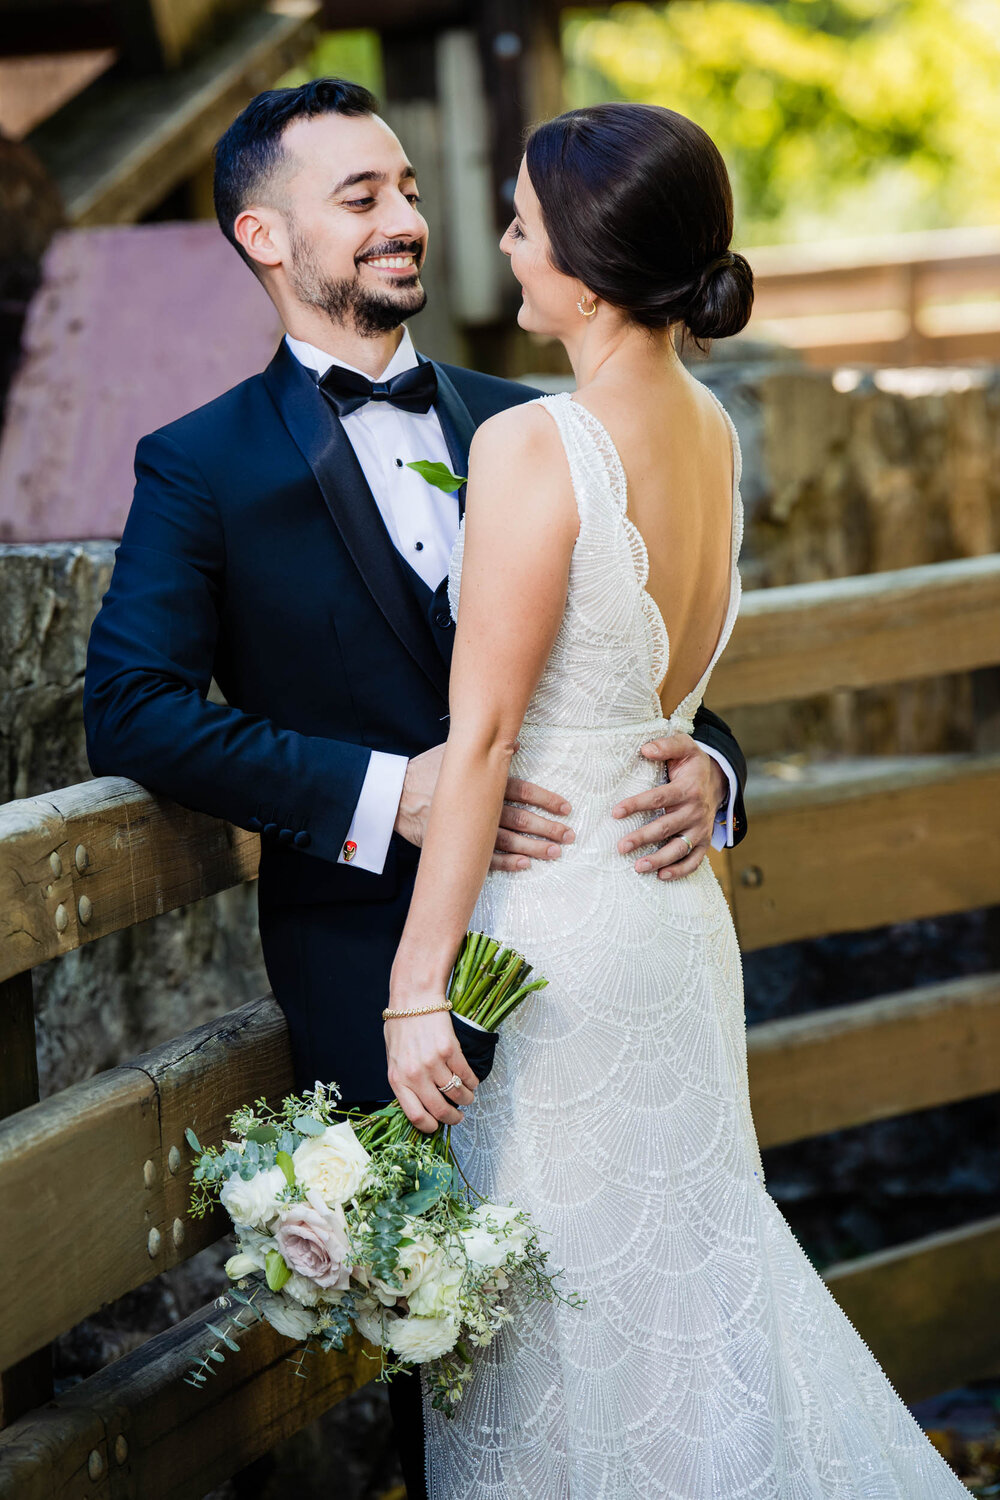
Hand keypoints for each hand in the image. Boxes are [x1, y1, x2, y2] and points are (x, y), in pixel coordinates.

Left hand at [384, 1002, 480, 1132]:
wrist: (414, 998)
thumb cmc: (401, 1025)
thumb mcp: (393, 1056)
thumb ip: (402, 1078)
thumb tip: (416, 1099)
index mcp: (398, 1079)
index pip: (415, 1116)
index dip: (430, 1126)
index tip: (437, 1125)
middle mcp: (415, 1074)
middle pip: (439, 1110)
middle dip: (453, 1118)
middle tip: (459, 1117)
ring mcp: (433, 1063)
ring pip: (456, 1093)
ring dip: (466, 1099)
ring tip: (468, 1097)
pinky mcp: (450, 1050)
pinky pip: (466, 1075)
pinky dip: (472, 1082)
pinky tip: (472, 1082)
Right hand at [395, 743, 574, 872]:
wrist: (394, 795)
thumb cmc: (426, 771)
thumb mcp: (454, 752)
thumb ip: (485, 750)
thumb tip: (515, 743)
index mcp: (483, 783)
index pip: (523, 791)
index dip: (546, 800)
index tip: (565, 808)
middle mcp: (480, 806)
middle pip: (521, 819)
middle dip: (547, 828)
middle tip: (568, 836)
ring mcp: (469, 829)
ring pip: (508, 841)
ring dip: (533, 848)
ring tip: (554, 853)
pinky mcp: (457, 846)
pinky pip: (485, 859)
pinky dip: (506, 863)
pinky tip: (524, 865)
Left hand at [612, 733, 725, 879]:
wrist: (719, 780)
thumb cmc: (692, 765)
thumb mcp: (685, 747)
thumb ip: (666, 745)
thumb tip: (645, 749)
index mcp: (688, 789)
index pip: (659, 798)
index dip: (637, 804)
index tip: (616, 812)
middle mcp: (695, 811)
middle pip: (666, 827)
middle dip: (643, 837)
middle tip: (621, 846)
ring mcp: (700, 829)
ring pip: (679, 848)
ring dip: (659, 859)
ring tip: (638, 867)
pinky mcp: (703, 842)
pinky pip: (694, 860)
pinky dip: (680, 871)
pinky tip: (661, 876)